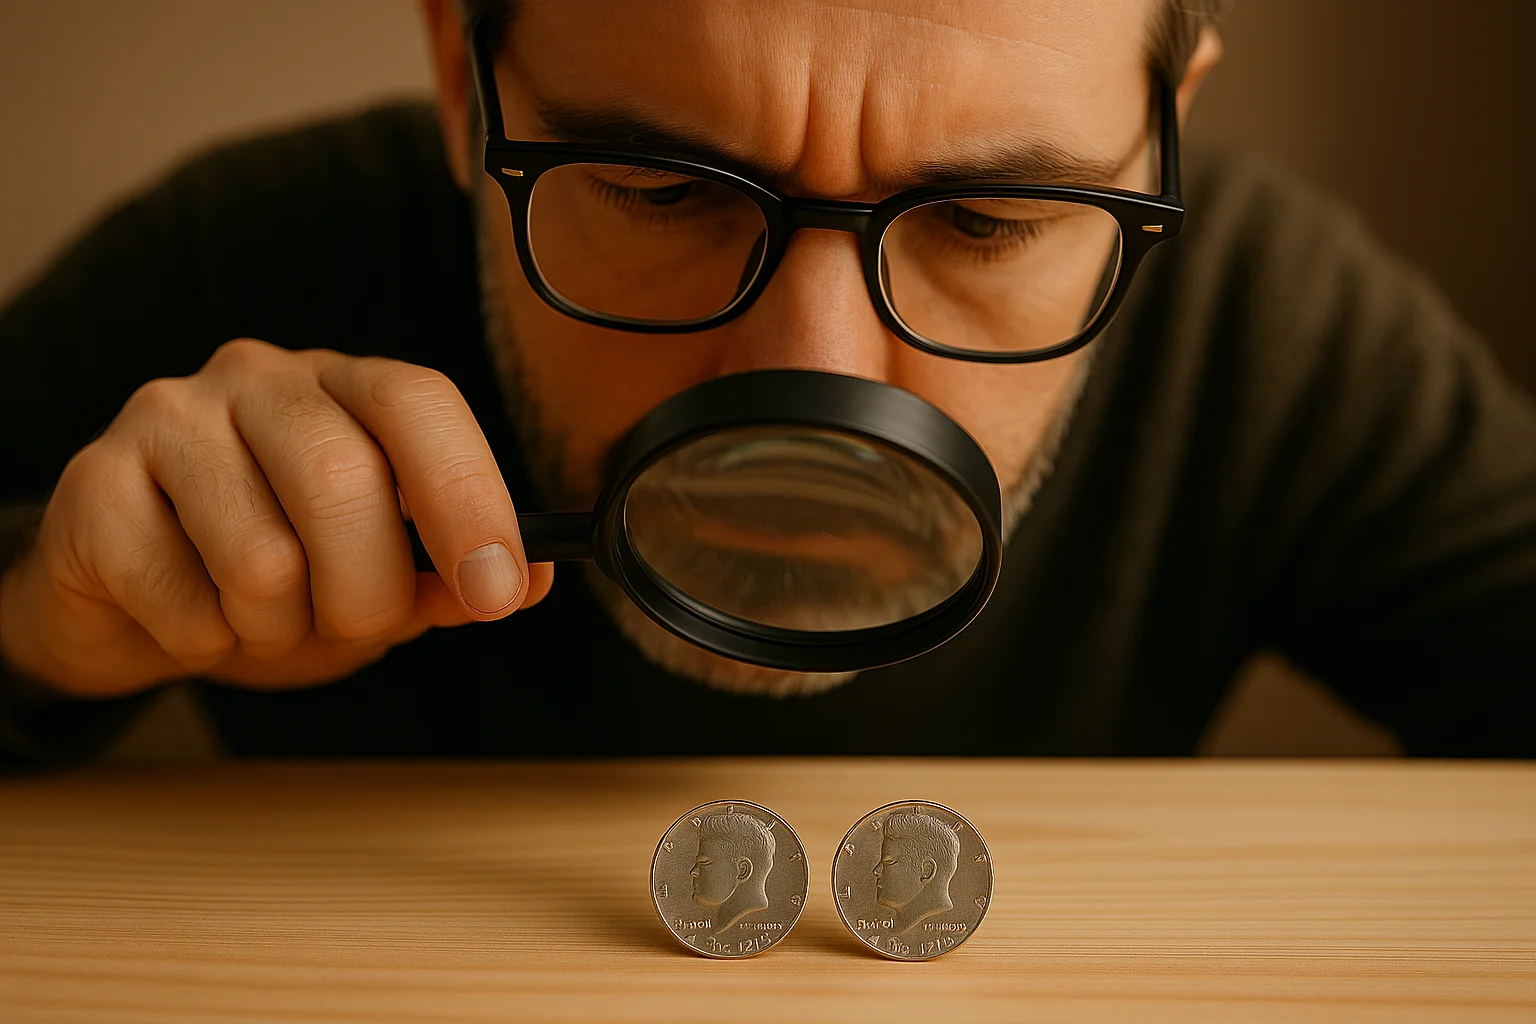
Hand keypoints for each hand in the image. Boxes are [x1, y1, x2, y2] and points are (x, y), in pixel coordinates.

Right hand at [0, 339, 551, 696]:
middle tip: (353, 625)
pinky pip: (179, 596)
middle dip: (366, 593)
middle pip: (343, 482)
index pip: (419, 403)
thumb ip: (448, 576)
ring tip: (263, 617)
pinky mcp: (93, 482)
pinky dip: (205, 640)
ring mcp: (168, 416)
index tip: (495, 590)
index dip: (468, 498)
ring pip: (261, 555)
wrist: (132, 602)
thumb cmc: (277, 577)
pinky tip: (194, 615)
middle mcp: (260, 378)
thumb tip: (531, 579)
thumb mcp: (380, 580)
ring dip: (279, 627)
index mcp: (348, 387)